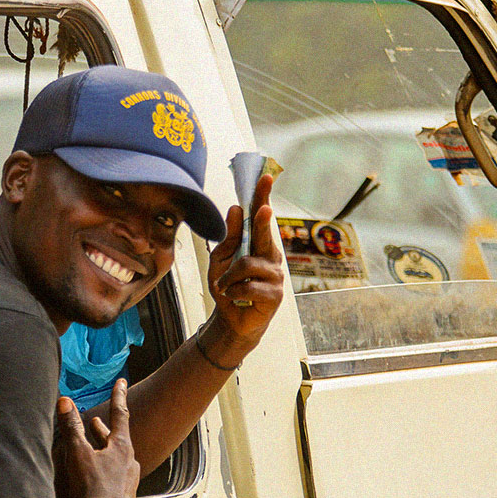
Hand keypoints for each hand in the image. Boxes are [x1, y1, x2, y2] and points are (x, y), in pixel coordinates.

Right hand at [55, 381, 139, 497]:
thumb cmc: (92, 489)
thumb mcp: (78, 454)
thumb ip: (71, 427)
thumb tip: (64, 401)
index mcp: (122, 447)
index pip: (120, 414)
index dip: (118, 396)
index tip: (121, 382)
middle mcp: (130, 462)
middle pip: (117, 439)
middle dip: (104, 430)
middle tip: (96, 421)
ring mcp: (129, 481)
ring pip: (117, 459)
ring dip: (104, 450)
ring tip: (95, 447)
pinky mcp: (124, 497)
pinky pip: (115, 476)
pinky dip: (104, 469)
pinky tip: (96, 477)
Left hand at [203, 173, 284, 365]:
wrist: (231, 320)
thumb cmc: (228, 287)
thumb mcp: (221, 260)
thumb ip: (228, 238)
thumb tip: (233, 209)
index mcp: (257, 245)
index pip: (259, 217)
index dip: (262, 197)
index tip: (266, 177)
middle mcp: (270, 257)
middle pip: (264, 232)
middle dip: (261, 220)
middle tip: (262, 208)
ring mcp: (275, 276)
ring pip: (247, 264)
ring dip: (229, 277)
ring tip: (225, 286)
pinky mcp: (275, 295)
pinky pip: (249, 286)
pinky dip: (234, 291)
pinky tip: (235, 297)